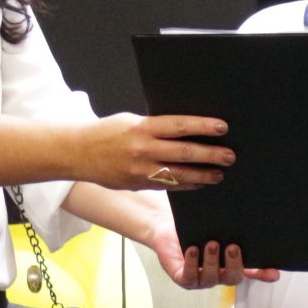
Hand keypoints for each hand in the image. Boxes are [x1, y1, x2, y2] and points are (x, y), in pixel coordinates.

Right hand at [76, 113, 231, 192]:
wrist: (78, 153)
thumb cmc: (107, 133)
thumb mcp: (130, 121)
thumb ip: (155, 127)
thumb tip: (185, 129)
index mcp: (142, 128)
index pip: (179, 126)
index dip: (202, 126)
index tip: (222, 127)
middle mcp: (142, 150)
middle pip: (184, 152)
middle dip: (210, 155)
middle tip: (229, 156)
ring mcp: (140, 170)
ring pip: (179, 174)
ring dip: (202, 175)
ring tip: (219, 174)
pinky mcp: (138, 184)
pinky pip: (168, 186)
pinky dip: (186, 185)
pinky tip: (200, 183)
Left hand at [152, 227, 276, 289]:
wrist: (167, 230)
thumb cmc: (195, 229)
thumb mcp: (217, 228)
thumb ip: (233, 229)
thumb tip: (252, 218)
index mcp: (230, 264)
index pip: (251, 272)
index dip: (263, 274)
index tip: (274, 272)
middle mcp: (218, 275)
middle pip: (233, 278)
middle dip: (234, 264)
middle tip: (233, 247)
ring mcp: (201, 279)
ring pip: (211, 278)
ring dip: (212, 261)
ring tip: (212, 244)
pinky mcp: (183, 279)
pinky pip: (189, 277)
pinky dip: (192, 264)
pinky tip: (193, 250)